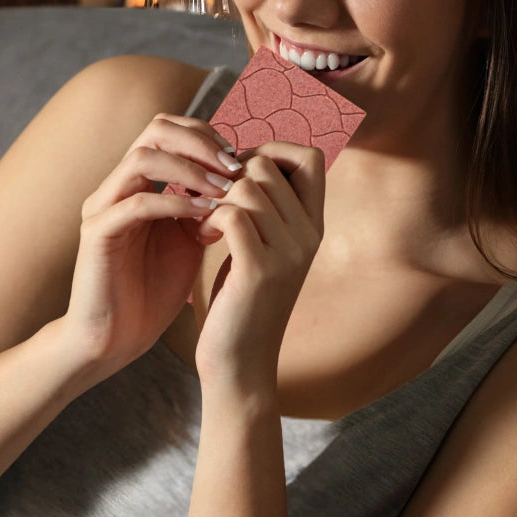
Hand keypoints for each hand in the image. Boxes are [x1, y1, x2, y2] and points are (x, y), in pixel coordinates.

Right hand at [65, 114, 242, 373]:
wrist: (116, 338)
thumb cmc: (153, 290)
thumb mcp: (190, 240)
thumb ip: (207, 207)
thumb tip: (242, 182)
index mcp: (137, 182)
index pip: (169, 130)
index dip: (207, 136)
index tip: (240, 159)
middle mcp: (116, 185)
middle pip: (155, 130)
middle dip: (200, 142)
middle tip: (234, 165)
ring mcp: (103, 206)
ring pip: (142, 158)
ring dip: (190, 169)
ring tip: (223, 189)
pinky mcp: (97, 233)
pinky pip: (136, 202)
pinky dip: (174, 202)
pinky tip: (204, 215)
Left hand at [193, 142, 324, 396]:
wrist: (240, 365)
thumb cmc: (242, 300)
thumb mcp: (264, 247)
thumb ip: (266, 207)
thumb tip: (245, 159)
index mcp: (314, 226)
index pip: (310, 156)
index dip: (271, 151)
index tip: (240, 175)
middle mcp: (310, 235)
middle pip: (266, 164)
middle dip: (229, 175)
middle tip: (212, 202)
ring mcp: (288, 252)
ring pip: (245, 185)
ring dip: (214, 197)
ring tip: (205, 224)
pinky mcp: (260, 270)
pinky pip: (231, 213)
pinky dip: (207, 217)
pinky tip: (202, 237)